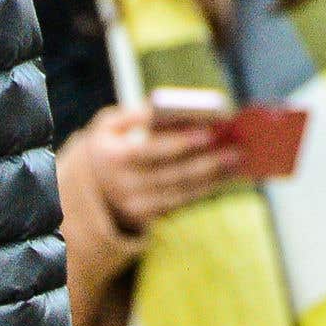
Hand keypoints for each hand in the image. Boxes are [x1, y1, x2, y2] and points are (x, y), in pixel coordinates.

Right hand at [67, 104, 246, 237]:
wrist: (87, 186)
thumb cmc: (107, 145)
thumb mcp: (108, 125)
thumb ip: (135, 114)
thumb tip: (171, 108)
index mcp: (113, 157)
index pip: (151, 150)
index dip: (180, 142)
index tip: (209, 131)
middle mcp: (123, 186)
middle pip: (172, 173)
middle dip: (207, 160)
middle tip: (235, 148)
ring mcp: (134, 205)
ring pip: (181, 190)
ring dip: (213, 176)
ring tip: (237, 160)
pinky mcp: (146, 217)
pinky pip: (181, 202)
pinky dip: (205, 189)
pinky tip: (224, 176)